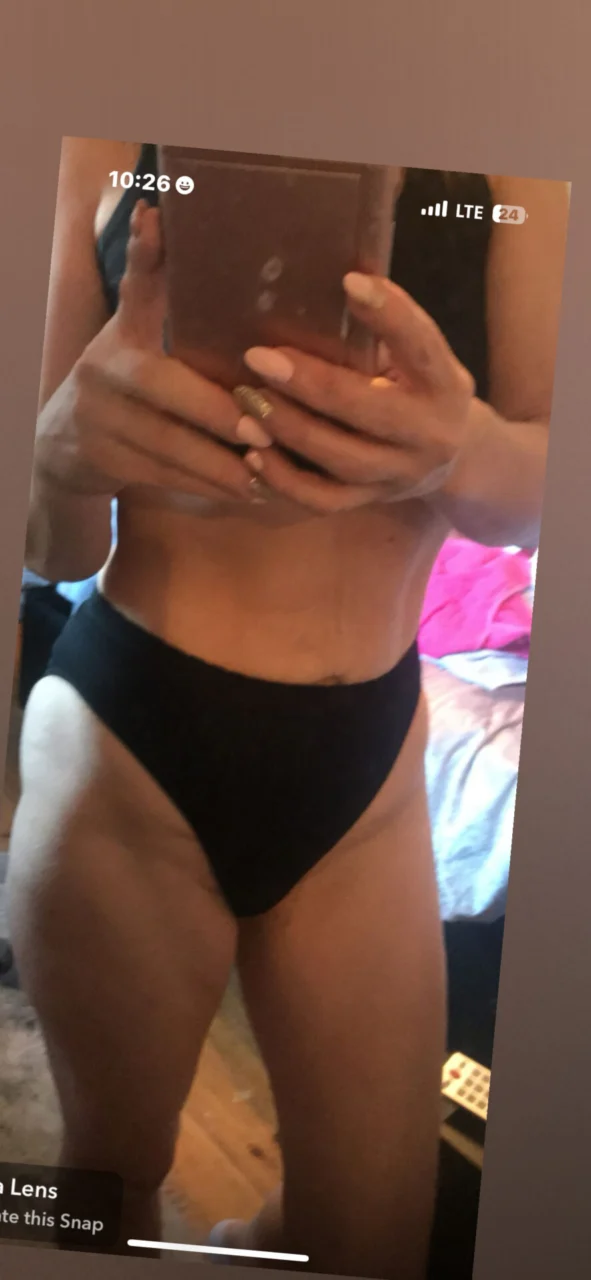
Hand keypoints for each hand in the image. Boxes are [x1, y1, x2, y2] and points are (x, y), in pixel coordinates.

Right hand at [36, 201, 269, 504]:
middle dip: (216, 410)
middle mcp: (104, 366)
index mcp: (124, 331)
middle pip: (162, 386)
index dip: (144, 253)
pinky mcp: (101, 458)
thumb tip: (190, 238)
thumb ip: (168, 305)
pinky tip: (244, 490)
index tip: (154, 216)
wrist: (65, 446)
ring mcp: (98, 415)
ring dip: (220, 461)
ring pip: (167, 442)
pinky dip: (205, 484)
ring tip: (266, 470)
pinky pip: (162, 475)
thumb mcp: (142, 341)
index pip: (136, 285)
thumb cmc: (130, 388)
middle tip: (264, 430)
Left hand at [236, 273, 475, 511]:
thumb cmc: (422, 389)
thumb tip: (335, 279)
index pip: (422, 345)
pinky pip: (323, 499)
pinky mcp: (371, 501)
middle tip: (259, 358)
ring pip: (340, 458)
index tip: (348, 281)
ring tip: (248, 401)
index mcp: (444, 385)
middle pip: (366, 410)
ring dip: (289, 429)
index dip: (390, 313)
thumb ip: (389, 332)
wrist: (456, 461)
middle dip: (309, 383)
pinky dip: (285, 479)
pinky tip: (253, 455)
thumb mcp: (423, 360)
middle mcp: (429, 434)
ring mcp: (399, 474)